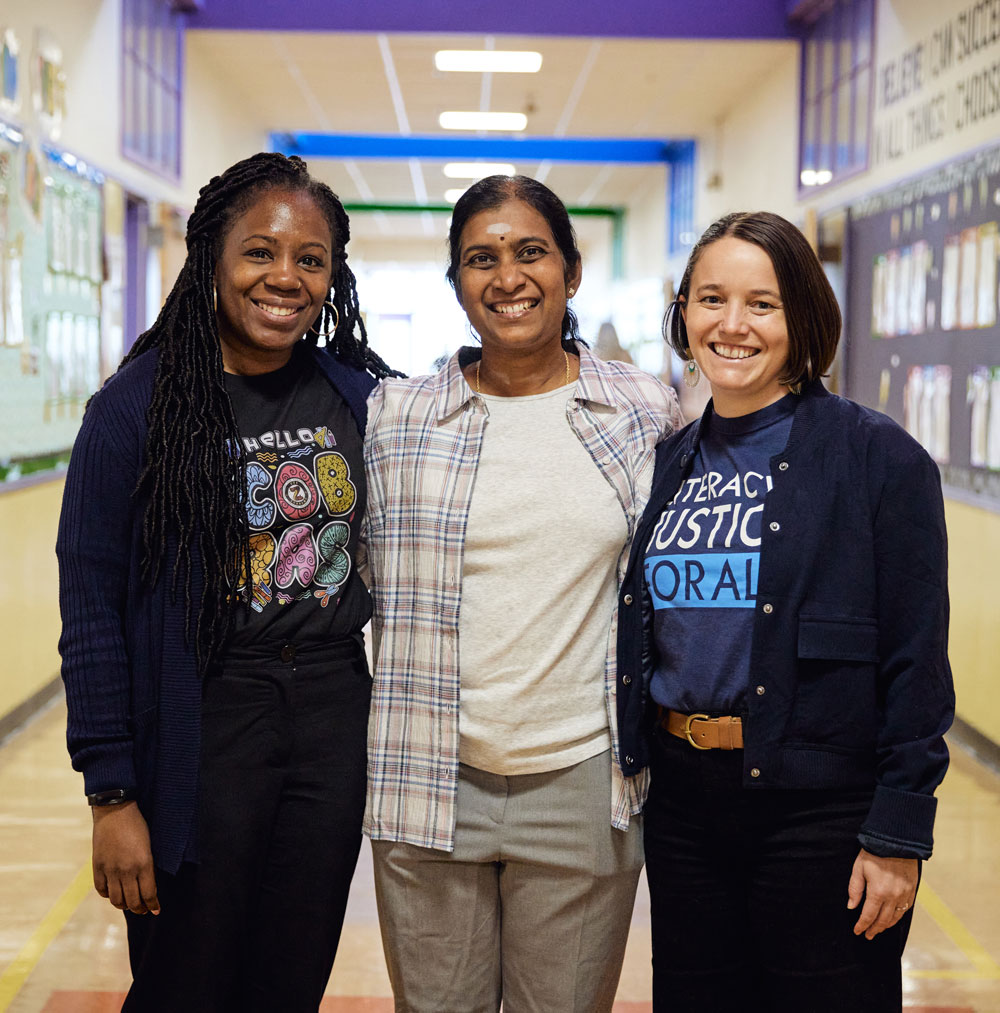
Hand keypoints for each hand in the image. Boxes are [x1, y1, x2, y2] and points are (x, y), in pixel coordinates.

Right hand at [91, 801, 159, 915]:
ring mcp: (110, 870)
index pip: (149, 893)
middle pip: (133, 901)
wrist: (115, 810)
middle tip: (143, 909)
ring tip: (129, 904)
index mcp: (144, 863)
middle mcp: (127, 870)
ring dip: (124, 905)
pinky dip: (108, 895)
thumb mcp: (149, 844)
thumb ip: (147, 865)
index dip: (153, 905)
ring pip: (116, 899)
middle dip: (140, 908)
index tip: (156, 910)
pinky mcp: (97, 867)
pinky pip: (101, 890)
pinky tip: (113, 894)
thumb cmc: (137, 824)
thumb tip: (147, 884)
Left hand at [847, 848, 916, 939]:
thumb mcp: (858, 868)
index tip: (857, 931)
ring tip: (878, 930)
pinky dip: (897, 918)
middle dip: (873, 929)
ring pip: (895, 918)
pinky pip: (905, 910)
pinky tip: (892, 919)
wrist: (896, 842)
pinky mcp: (912, 891)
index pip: (868, 915)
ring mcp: (904, 895)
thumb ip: (855, 889)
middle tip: (867, 935)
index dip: (862, 925)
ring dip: (886, 926)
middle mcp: (893, 897)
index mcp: (878, 892)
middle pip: (882, 920)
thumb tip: (851, 906)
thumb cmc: (874, 853)